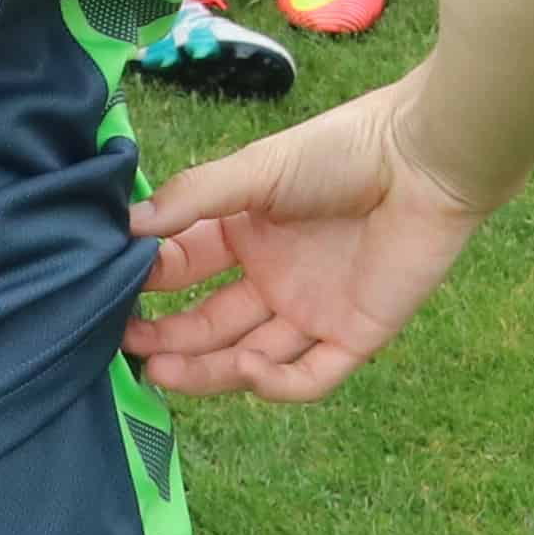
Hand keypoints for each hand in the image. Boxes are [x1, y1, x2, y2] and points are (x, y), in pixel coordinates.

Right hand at [124, 80, 498, 402]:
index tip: (108, 296)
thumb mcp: (256, 169)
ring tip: (160, 373)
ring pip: (252, 358)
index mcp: (249, 231)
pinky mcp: (356, 336)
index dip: (150, 286)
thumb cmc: (341, 150)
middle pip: (213, 324)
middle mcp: (276, 275)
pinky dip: (276, 384)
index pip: (187, 269)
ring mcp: (314, 309)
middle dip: (170, 340)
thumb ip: (194, 199)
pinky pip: (310, 376)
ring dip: (208, 371)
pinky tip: (248, 369)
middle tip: (126, 349)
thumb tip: (126, 225)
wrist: (425, 159)